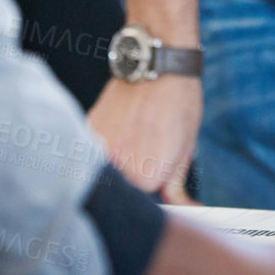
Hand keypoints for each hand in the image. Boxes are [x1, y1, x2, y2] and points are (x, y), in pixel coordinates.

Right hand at [87, 75, 201, 201]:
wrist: (159, 63)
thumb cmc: (179, 103)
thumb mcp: (186, 147)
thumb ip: (176, 186)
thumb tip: (187, 211)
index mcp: (145, 178)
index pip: (143, 201)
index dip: (152, 187)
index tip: (157, 172)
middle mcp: (117, 168)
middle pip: (121, 189)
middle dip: (132, 179)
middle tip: (146, 147)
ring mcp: (98, 149)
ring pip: (104, 170)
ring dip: (115, 164)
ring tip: (134, 135)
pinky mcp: (87, 131)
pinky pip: (92, 151)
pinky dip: (103, 147)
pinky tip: (122, 127)